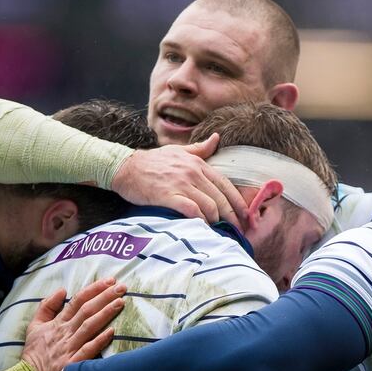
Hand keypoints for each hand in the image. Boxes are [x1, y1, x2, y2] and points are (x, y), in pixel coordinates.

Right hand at [21, 277, 125, 370]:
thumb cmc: (35, 354)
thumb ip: (46, 306)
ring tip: (121, 302)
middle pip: (87, 310)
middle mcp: (65, 333)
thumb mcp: (34, 326)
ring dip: (105, 313)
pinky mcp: (72, 364)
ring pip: (89, 326)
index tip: (110, 281)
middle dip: (105, 297)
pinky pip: (87, 350)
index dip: (94, 289)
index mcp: (57, 323)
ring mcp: (69, 348)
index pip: (77, 301)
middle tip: (122, 287)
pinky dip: (99, 340)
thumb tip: (62, 290)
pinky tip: (111, 332)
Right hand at [110, 133, 248, 228]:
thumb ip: (199, 148)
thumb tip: (216, 138)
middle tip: (238, 231)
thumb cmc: (152, 161)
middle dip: (233, 217)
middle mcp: (193, 173)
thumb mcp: (178, 151)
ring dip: (217, 222)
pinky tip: (204, 229)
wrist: (125, 167)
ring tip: (220, 232)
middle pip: (221, 199)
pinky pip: (192, 211)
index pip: (226, 185)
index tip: (246, 216)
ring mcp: (181, 184)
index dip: (238, 202)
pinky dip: (201, 221)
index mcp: (198, 164)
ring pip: (210, 206)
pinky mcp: (168, 196)